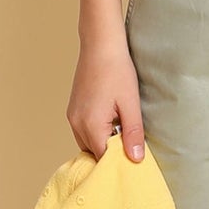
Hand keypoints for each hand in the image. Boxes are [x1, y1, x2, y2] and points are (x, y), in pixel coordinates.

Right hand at [66, 36, 146, 160]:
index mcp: (90, 125)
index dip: (119, 163)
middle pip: (94, 153)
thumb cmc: (117, 71)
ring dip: (104, 143)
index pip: (103, 159)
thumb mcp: (131, 104)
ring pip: (88, 143)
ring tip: (123, 135)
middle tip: (132, 150)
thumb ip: (133, 134)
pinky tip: (112, 123)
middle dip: (111, 155)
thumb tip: (136, 160)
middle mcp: (76, 124)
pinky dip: (97, 133)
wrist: (100, 45)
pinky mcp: (73, 109)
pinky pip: (84, 131)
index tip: (134, 163)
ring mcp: (72, 116)